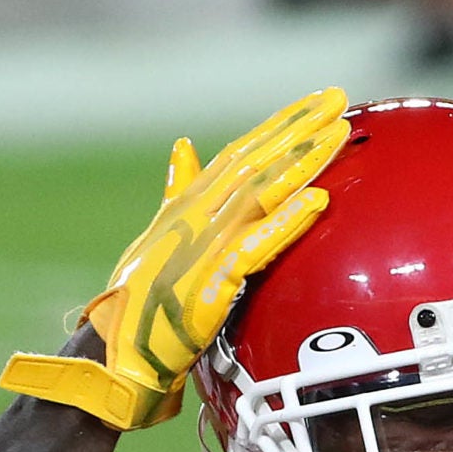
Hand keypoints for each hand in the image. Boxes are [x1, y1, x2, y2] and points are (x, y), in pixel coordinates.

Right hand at [0, 88, 350, 429]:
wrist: (114, 354)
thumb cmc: (138, 303)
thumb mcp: (160, 236)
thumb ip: (178, 192)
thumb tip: (185, 148)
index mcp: (187, 203)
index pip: (241, 153)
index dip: (278, 125)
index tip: (316, 101)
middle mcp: (197, 214)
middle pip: (255, 160)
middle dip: (298, 127)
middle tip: (339, 97)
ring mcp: (203, 245)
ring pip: (260, 192)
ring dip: (300, 161)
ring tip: (337, 133)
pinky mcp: (211, 281)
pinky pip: (256, 245)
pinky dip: (286, 221)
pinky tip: (317, 200)